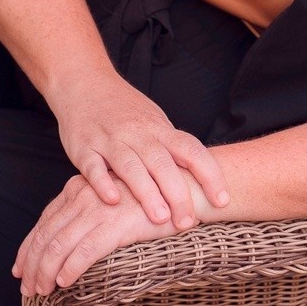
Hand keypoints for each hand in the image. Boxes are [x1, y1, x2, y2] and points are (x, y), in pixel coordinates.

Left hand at [14, 174, 179, 296]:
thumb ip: (90, 212)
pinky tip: (64, 283)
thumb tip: (71, 240)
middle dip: (31, 264)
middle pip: (45, 234)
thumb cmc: (151, 198)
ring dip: (45, 272)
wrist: (183, 189)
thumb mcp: (113, 200)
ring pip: (58, 246)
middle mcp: (83, 196)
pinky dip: (69, 269)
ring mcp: (98, 210)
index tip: (20, 268)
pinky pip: (83, 251)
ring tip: (41, 292)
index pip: (45, 220)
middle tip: (27, 288)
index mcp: (80, 188)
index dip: (29, 246)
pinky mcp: (115, 225)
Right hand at [49, 73, 228, 229]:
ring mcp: (110, 139)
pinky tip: (113, 201)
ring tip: (160, 217)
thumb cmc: (125, 110)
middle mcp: (137, 133)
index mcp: (159, 128)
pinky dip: (102, 183)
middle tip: (187, 222)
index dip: (209, 175)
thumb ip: (173, 149)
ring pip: (130, 166)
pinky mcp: (84, 147)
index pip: (191, 150)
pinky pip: (93, 167)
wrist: (85, 83)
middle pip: (162, 163)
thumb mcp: (155, 122)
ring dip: (146, 192)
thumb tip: (202, 181)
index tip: (222, 200)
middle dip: (178, 193)